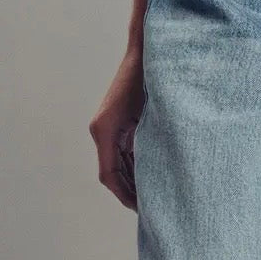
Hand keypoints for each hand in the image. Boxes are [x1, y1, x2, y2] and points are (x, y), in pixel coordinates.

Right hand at [88, 48, 146, 210]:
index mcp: (105, 129)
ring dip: (133, 180)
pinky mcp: (119, 121)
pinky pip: (124, 150)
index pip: (109, 175)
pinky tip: (152, 176)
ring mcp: (109, 125)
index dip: (124, 195)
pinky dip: (135, 164)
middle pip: (112, 172)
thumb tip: (158, 173)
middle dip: (130, 192)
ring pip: (118, 162)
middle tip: (153, 210)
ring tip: (154, 198)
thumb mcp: (152, 112)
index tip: (141, 210)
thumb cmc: (150, 76)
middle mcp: (102, 129)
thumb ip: (150, 141)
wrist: (146, 49)